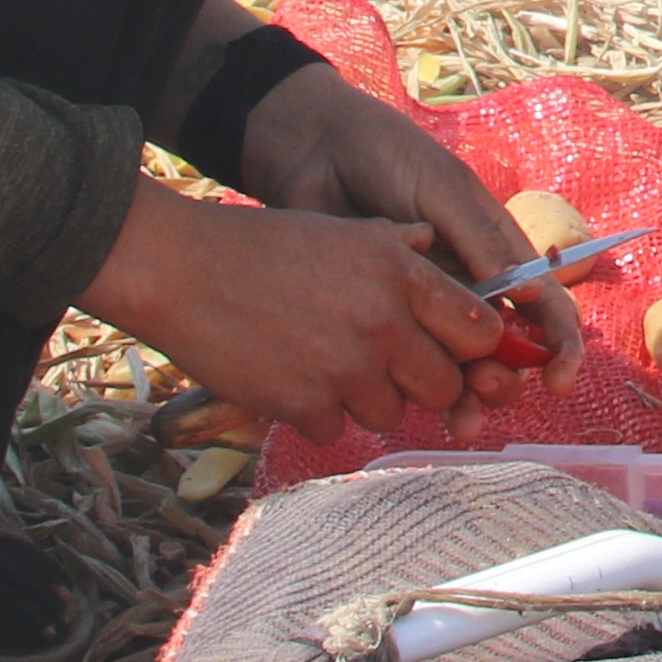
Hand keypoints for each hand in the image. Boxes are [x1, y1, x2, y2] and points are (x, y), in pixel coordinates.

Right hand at [83, 182, 532, 439]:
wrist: (183, 272)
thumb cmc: (262, 246)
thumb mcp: (341, 231)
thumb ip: (398, 245)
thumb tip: (435, 244)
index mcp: (401, 275)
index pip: (479, 330)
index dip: (473, 346)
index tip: (456, 351)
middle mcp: (384, 324)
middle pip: (444, 385)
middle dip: (423, 382)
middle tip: (386, 366)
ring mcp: (346, 371)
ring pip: (392, 413)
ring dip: (367, 399)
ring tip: (328, 365)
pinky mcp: (305, 407)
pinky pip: (337, 430)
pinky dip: (318, 414)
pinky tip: (291, 379)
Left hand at [239, 65, 585, 381]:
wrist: (314, 152)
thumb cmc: (388, 157)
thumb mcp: (441, 189)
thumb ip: (479, 239)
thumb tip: (527, 294)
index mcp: (497, 252)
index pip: (544, 306)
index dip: (560, 346)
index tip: (558, 377)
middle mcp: (469, 287)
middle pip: (505, 351)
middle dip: (507, 379)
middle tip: (485, 388)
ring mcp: (425, 307)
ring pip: (458, 370)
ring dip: (468, 401)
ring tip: (460, 420)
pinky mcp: (381, 320)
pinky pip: (404, 366)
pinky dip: (414, 394)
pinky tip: (407, 407)